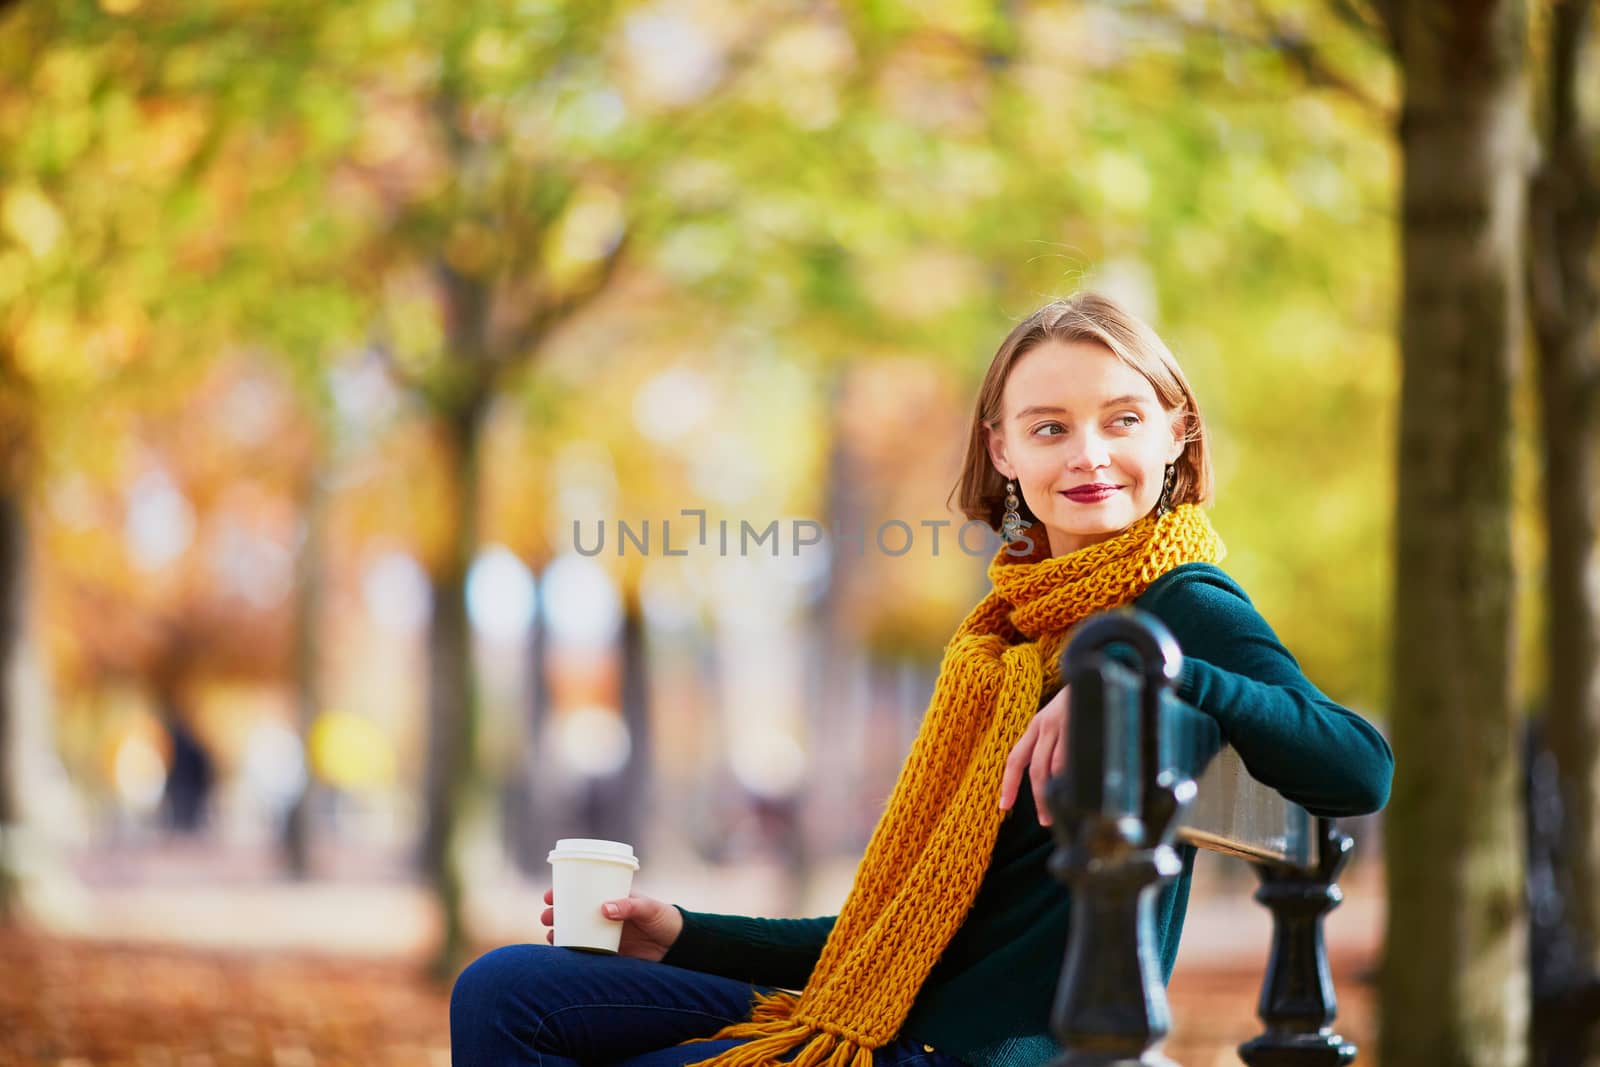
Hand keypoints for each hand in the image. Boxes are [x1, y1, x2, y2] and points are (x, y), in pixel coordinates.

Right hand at [542, 888, 683, 961]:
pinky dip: (573, 952)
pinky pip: (587, 951)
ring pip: (577, 931)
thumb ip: (630, 906)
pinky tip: (561, 954)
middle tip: (546, 916)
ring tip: (550, 935)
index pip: (585, 891)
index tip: (550, 895)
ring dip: (560, 932)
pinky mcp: (611, 953)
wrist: (679, 948)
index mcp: (615, 899)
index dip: (565, 891)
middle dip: (556, 913)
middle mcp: (608, 915)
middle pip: (575, 912)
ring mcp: (608, 934)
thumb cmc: (667, 920)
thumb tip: (604, 909)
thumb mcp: (650, 908)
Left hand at [998, 684, 1069, 825]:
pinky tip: (1080, 791)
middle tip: (1045, 821)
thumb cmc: (1081, 700)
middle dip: (1038, 799)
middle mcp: (1045, 724)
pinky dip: (1074, 778)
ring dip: (1057, 793)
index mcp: (1037, 724)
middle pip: (1035, 769)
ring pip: (1054, 768)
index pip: (1016, 758)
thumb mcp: (1060, 719)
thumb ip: (1054, 744)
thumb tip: (1054, 777)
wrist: (1098, 667)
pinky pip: (1074, 758)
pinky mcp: (1082, 724)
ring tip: (1064, 812)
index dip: (1009, 784)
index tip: (1003, 805)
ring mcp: (1064, 724)